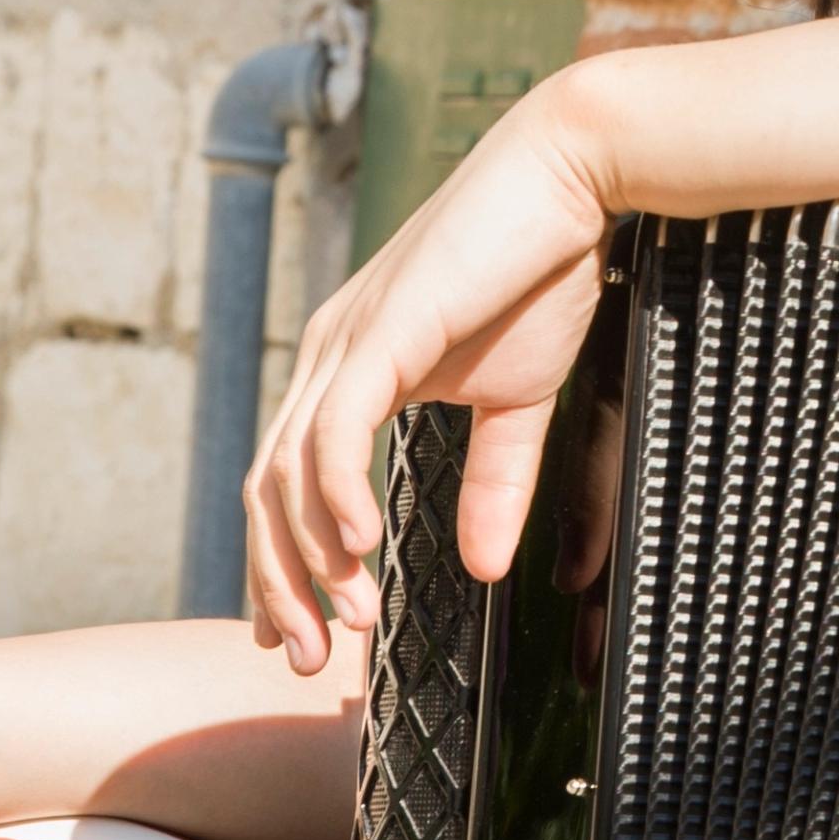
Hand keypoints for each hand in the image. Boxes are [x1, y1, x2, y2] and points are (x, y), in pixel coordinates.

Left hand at [246, 64, 618, 670]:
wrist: (572, 181)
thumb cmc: (542, 273)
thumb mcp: (517, 402)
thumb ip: (495, 484)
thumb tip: (487, 570)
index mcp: (349, 370)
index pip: (287, 483)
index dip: (284, 567)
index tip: (303, 640)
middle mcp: (329, 356)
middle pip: (266, 491)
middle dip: (279, 585)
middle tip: (307, 658)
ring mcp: (346, 341)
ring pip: (289, 472)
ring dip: (309, 558)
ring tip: (349, 620)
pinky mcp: (381, 331)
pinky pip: (334, 429)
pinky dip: (334, 495)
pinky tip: (357, 547)